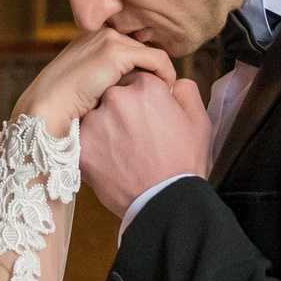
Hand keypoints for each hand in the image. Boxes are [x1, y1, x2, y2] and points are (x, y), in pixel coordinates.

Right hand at [14, 27, 175, 135]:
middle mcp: (101, 34)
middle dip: (156, 73)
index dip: (146, 71)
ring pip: (152, 54)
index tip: (156, 94)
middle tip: (167, 97)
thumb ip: (107, 83)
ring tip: (168, 98)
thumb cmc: (64, 109)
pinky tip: (166, 94)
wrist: (46, 110)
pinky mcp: (116, 51)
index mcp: (93, 40)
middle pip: (144, 51)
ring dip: (163, 76)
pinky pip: (157, 59)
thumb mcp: (87, 89)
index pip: (132, 50)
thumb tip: (133, 93)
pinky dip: (166, 76)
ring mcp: (108, 39)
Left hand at [79, 73, 210, 219]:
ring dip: (106, 129)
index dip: (143, 99)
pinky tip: (112, 162)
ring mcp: (96, 121)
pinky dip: (95, 150)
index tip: (148, 117)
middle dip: (123, 111)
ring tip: (124, 152)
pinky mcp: (82, 146)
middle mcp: (118, 97)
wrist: (165, 201)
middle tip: (137, 137)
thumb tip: (172, 82)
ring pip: (96, 116)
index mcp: (146, 87)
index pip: (137, 79)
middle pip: (113, 95)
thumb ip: (185, 91)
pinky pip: (85, 140)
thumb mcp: (198, 120)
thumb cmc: (183, 162)